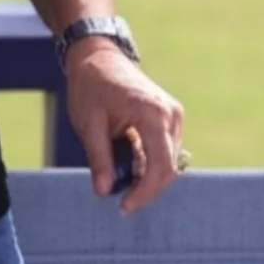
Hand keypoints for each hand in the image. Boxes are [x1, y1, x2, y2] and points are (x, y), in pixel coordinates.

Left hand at [62, 38, 186, 212]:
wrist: (98, 56)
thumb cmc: (91, 86)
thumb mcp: (89, 124)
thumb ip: (99, 159)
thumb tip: (104, 192)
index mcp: (153, 114)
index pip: (160, 166)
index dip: (144, 193)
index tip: (124, 207)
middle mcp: (171, 114)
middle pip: (168, 168)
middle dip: (146, 189)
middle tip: (122, 201)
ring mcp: (173, 115)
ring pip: (168, 161)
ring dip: (147, 176)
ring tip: (119, 177)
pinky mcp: (170, 117)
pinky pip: (165, 150)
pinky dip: (149, 163)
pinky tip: (128, 164)